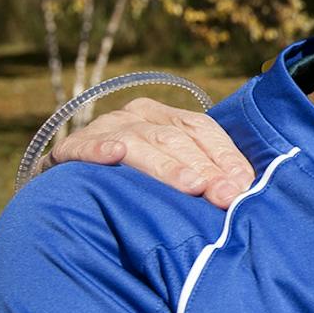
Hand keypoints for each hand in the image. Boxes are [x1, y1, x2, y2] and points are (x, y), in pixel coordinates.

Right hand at [46, 98, 254, 207]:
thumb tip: (242, 192)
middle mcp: (137, 116)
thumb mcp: (171, 172)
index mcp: (166, 117)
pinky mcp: (70, 147)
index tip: (244, 185)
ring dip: (166, 166)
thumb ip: (204, 175)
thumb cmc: (135, 181)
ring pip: (139, 142)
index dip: (225, 155)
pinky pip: (85, 146)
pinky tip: (113, 157)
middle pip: (176, 138)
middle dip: (205, 169)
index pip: (202, 129)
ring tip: (191, 186)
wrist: (71, 186)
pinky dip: (98, 150)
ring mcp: (103, 129)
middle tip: (226, 196)